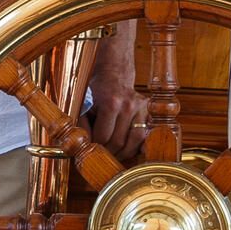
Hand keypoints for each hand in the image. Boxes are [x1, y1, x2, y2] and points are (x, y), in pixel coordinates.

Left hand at [87, 27, 146, 153]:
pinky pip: (145, 134)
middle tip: (101, 156)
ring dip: (124, 152)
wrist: (114, 73)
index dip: (96, 147)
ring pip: (135, 141)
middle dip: (109, 152)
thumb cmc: (96, 89)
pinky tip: (128, 149)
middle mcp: (128, 106)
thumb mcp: (84, 103)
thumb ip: (82, 124)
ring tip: (114, 155)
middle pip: (119, 141)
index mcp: (110, 103)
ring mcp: (140, 108)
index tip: (91, 151)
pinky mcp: (147, 110)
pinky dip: (137, 145)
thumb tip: (84, 146)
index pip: (103, 137)